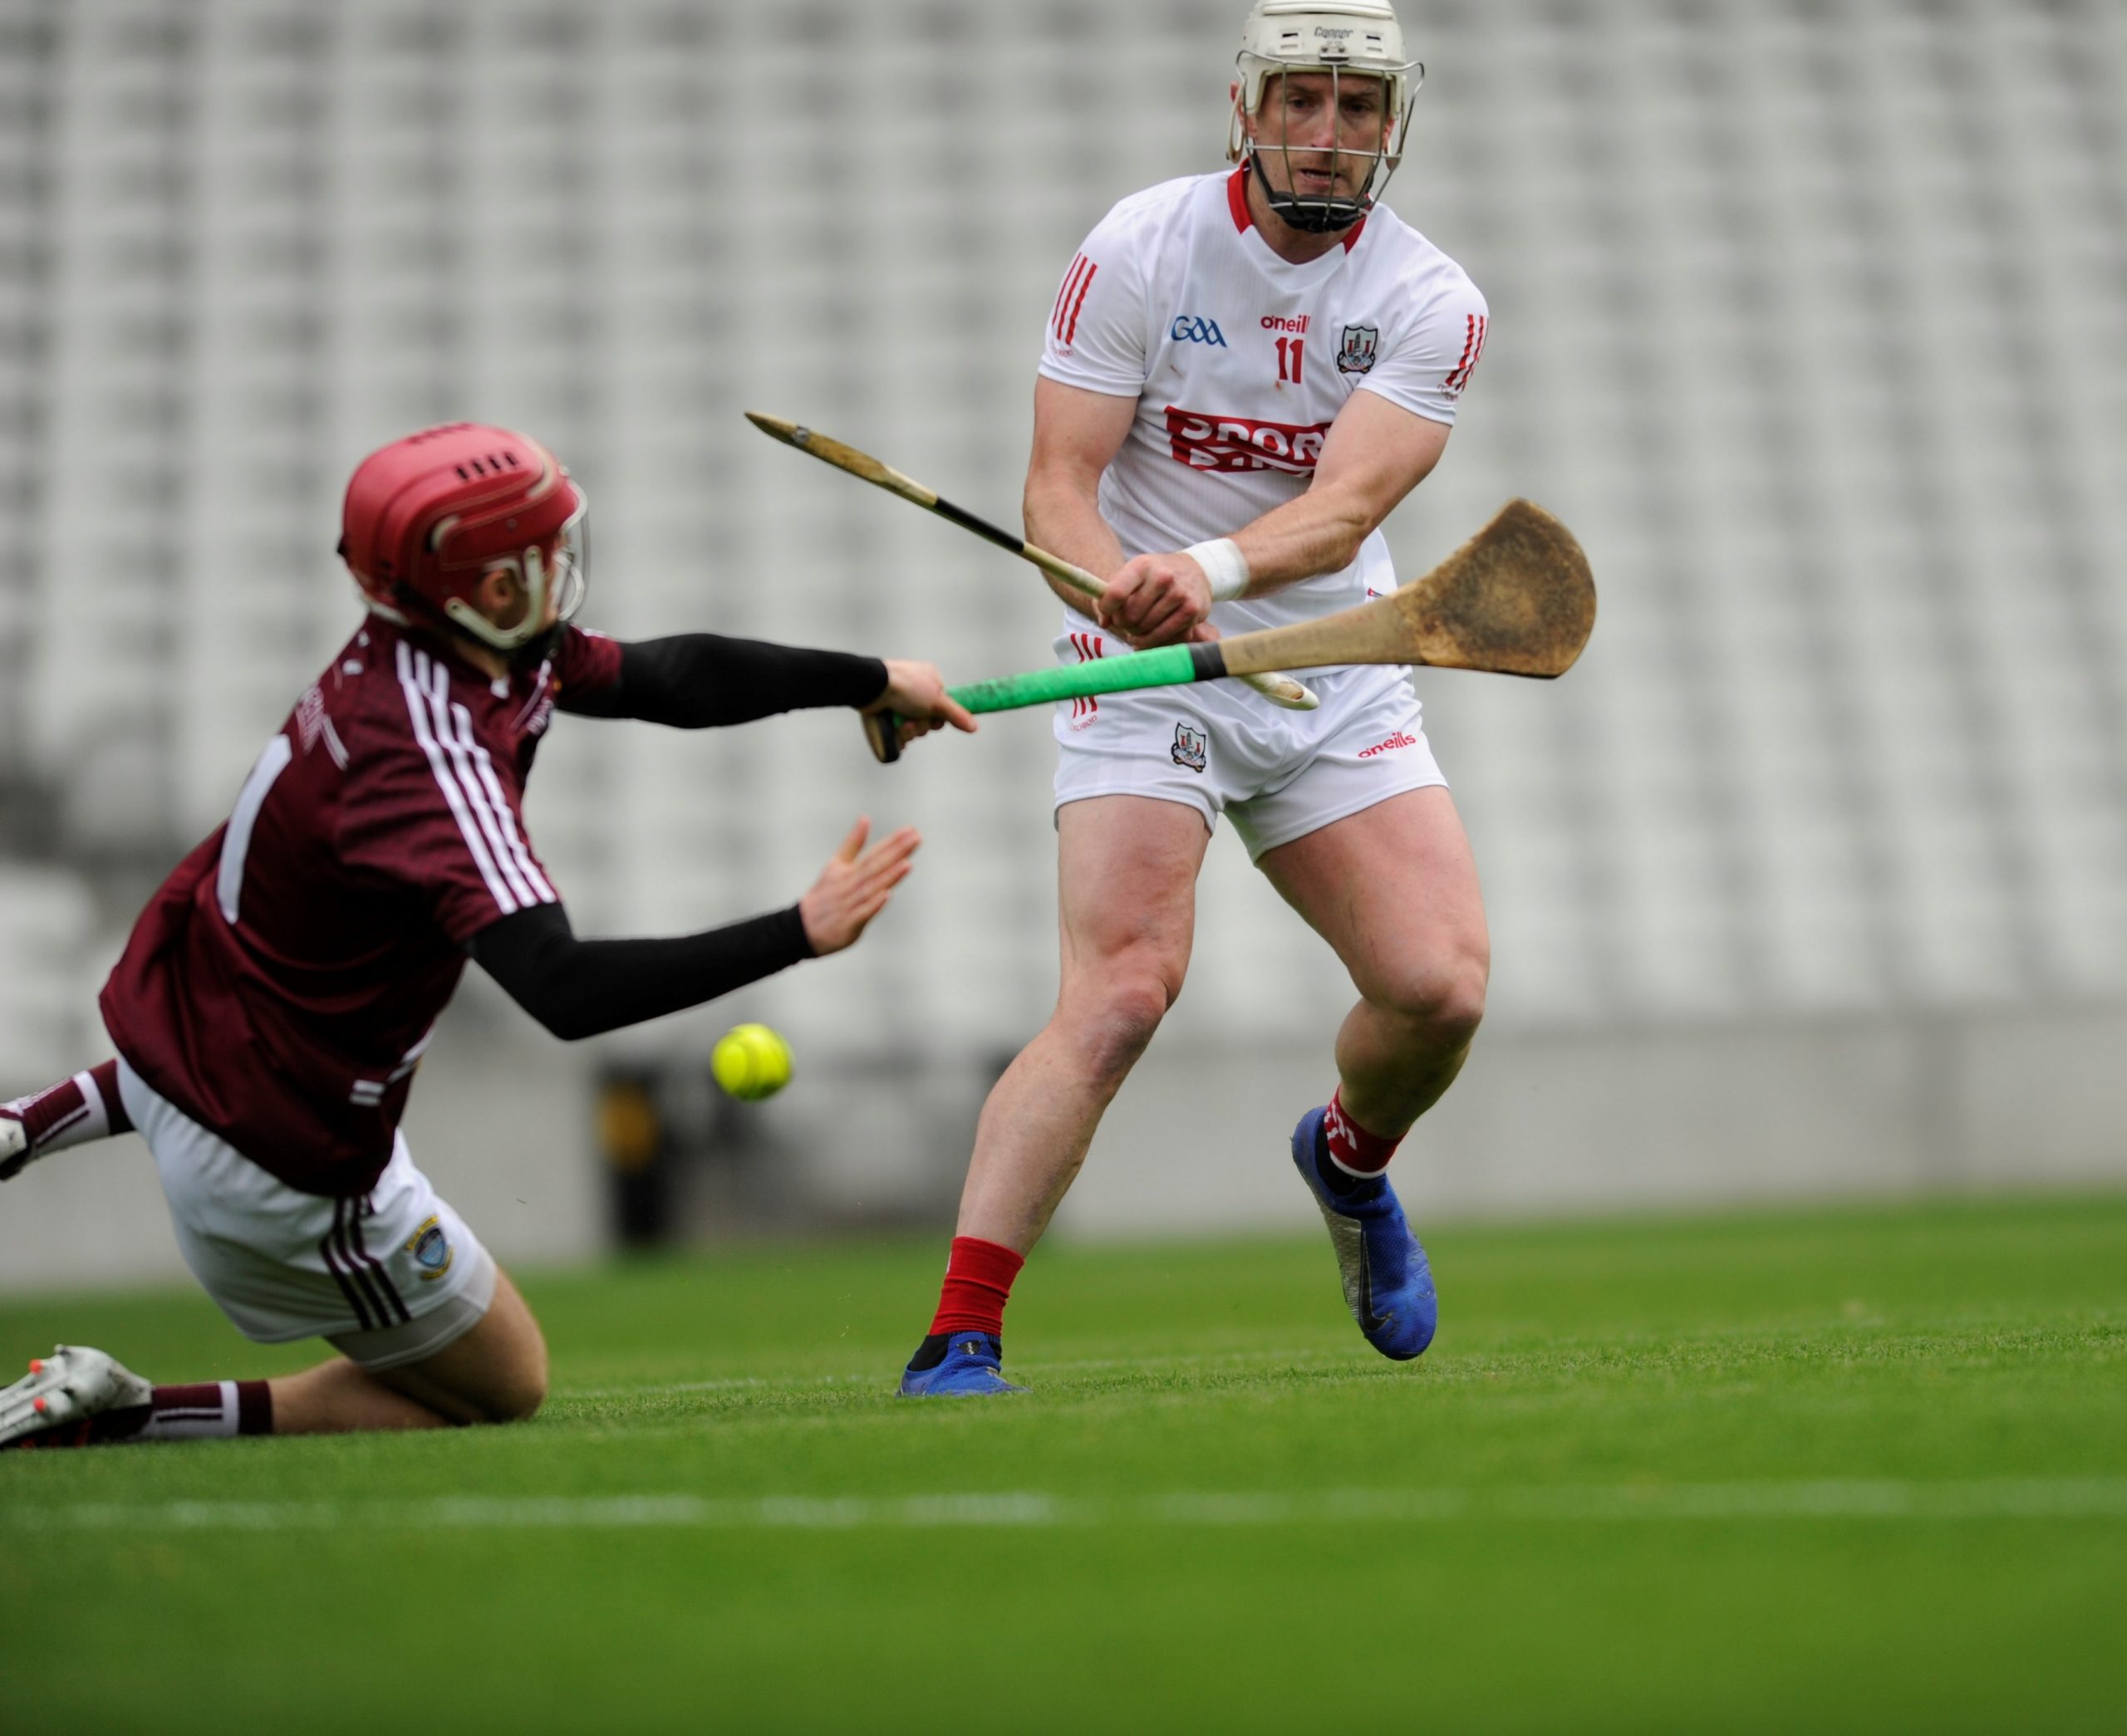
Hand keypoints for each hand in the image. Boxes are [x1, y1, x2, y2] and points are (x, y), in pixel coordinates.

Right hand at [798, 817, 920, 955]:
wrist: (801, 929)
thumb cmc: (825, 896)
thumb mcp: (836, 865)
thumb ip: (853, 843)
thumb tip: (865, 818)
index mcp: (847, 870)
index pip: (873, 854)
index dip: (892, 842)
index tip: (911, 830)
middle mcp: (848, 884)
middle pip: (874, 866)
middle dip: (896, 852)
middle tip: (915, 838)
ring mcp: (848, 904)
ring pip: (870, 888)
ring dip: (889, 876)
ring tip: (907, 863)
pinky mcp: (847, 923)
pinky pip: (862, 913)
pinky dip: (874, 904)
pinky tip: (887, 894)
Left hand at [863, 659, 977, 750]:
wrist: (873, 688)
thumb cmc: (907, 687)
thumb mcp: (937, 701)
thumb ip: (957, 715)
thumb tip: (975, 727)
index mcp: (929, 679)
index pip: (942, 706)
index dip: (940, 717)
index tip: (936, 719)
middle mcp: (915, 689)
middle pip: (928, 719)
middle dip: (922, 725)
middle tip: (914, 720)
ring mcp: (898, 701)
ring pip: (912, 727)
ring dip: (909, 731)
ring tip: (901, 724)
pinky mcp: (885, 712)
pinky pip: (897, 731)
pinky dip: (897, 735)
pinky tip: (894, 731)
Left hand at [1093, 551, 1213, 647]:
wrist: (1195, 570)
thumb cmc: (1155, 576)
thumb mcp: (1133, 575)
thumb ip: (1111, 595)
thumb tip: (1104, 623)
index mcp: (1142, 566)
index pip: (1116, 593)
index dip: (1106, 608)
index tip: (1108, 612)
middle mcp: (1162, 577)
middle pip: (1130, 615)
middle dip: (1123, 623)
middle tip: (1125, 622)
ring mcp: (1179, 594)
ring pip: (1145, 627)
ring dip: (1136, 633)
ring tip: (1137, 628)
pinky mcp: (1192, 610)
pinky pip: (1162, 635)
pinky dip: (1150, 640)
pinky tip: (1146, 637)